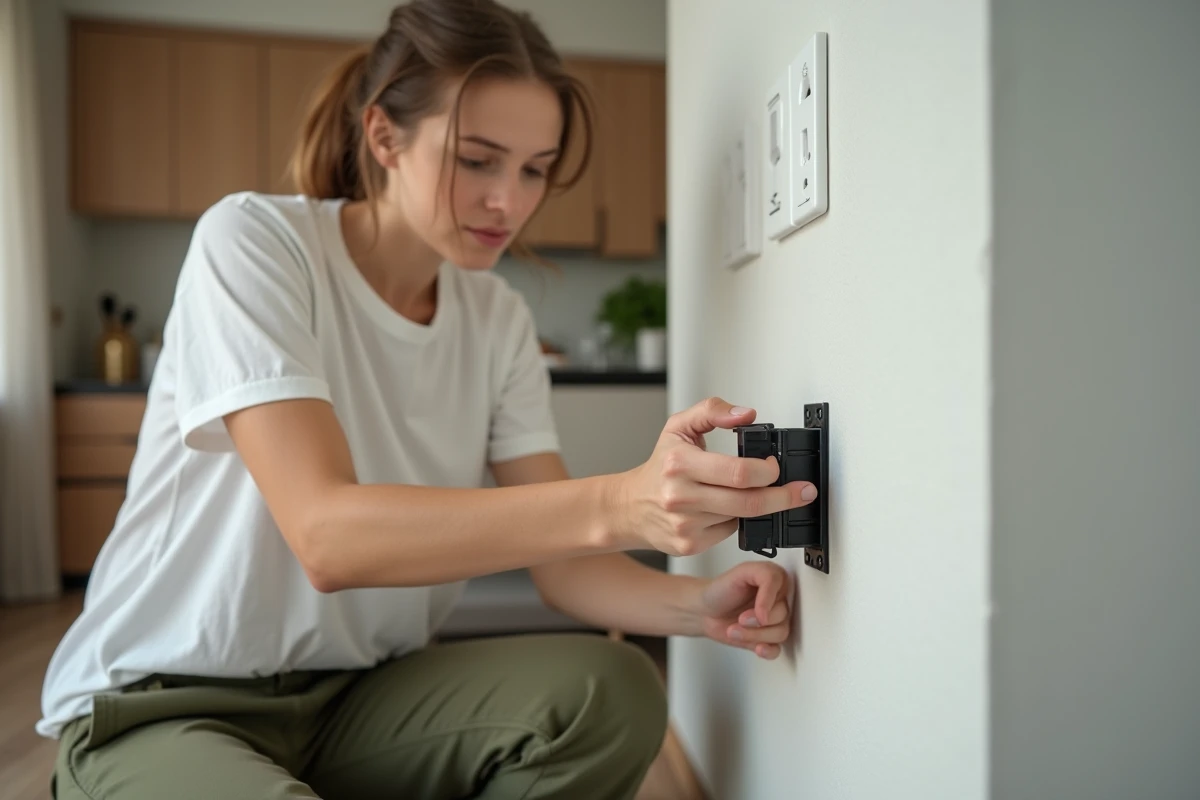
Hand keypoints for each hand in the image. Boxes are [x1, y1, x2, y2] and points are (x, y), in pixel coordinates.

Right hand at [610, 397, 816, 556]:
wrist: (629, 507)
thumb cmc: (659, 466)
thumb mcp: (679, 427)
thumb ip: (713, 411)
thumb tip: (746, 414)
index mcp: (680, 464)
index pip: (739, 472)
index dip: (768, 470)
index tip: (777, 465)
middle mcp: (681, 496)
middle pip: (749, 502)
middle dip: (783, 496)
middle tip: (800, 491)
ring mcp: (686, 525)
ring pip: (742, 517)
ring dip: (759, 506)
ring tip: (764, 494)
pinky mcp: (690, 545)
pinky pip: (730, 532)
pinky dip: (736, 519)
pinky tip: (728, 508)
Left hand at [696, 561, 791, 659]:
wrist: (705, 610)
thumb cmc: (721, 590)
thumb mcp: (742, 572)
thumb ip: (764, 578)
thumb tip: (768, 610)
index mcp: (775, 580)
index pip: (784, 591)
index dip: (768, 604)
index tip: (755, 611)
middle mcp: (777, 601)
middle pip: (782, 616)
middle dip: (757, 622)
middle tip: (740, 619)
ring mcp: (773, 621)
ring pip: (780, 634)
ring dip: (755, 636)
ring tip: (735, 630)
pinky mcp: (767, 638)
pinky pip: (777, 649)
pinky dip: (768, 650)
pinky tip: (757, 647)